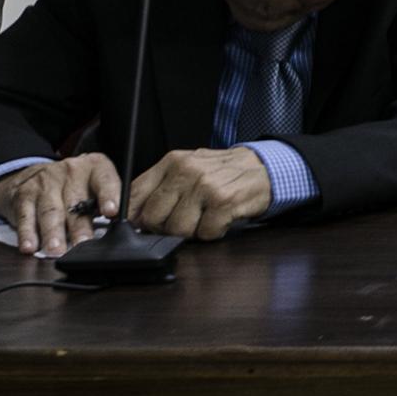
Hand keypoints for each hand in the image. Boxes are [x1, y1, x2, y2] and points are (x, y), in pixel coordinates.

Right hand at [0, 153, 121, 255]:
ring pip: (51, 211)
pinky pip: (26, 216)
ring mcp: (45, 182)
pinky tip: (30, 246)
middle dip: (79, 226)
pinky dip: (27, 233)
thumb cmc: (76, 187)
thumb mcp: (96, 186)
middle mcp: (70, 171)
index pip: (105, 180)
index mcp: (95, 168)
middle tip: (82, 244)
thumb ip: (108, 204)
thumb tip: (120, 230)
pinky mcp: (24, 194)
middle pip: (76, 202)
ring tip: (56, 250)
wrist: (36, 174)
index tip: (112, 212)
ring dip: (53, 233)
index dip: (109, 195)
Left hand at [127, 147, 272, 239]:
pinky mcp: (224, 202)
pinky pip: (204, 233)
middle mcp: (186, 171)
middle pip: (153, 218)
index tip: (142, 225)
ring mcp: (205, 186)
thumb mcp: (188, 169)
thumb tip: (133, 216)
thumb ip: (161, 187)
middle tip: (182, 222)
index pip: (136, 194)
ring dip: (191, 232)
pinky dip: (212, 233)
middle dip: (165, 228)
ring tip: (204, 219)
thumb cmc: (222, 173)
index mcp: (172, 162)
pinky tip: (220, 219)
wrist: (263, 168)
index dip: (135, 217)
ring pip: (177, 229)